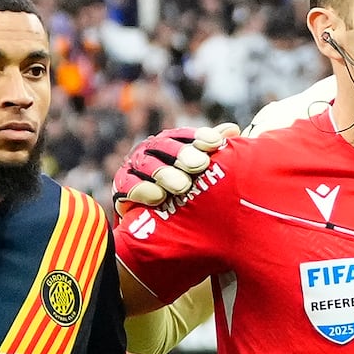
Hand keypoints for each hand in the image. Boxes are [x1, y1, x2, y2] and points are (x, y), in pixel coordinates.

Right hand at [113, 121, 235, 211]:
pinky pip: (128, 186)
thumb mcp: (200, 172)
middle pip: (165, 146)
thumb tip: (233, 129)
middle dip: (183, 155)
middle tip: (200, 165)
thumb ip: (213, 150)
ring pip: (148, 165)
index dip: (199, 137)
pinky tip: (158, 197)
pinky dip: (142, 190)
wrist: (152, 223)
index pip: (185, 135)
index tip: (215, 144)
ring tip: (183, 186)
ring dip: (165, 174)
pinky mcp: (120, 188)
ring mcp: (134, 168)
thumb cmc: (182, 193)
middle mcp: (152, 151)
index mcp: (171, 143)